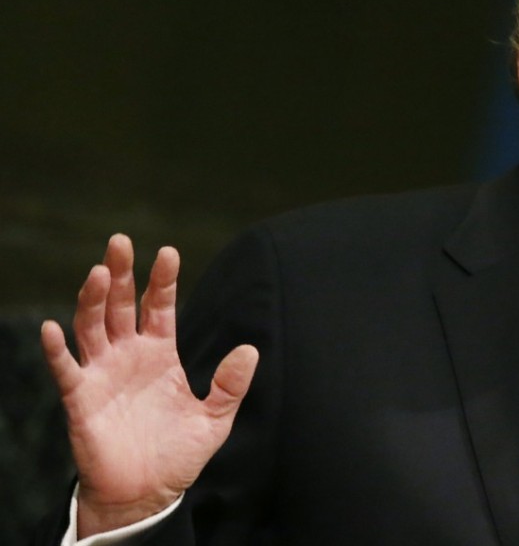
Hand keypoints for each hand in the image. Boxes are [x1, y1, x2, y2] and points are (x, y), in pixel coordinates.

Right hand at [40, 234, 258, 537]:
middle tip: (121, 241)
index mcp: (160, 353)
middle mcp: (128, 355)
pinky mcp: (81, 400)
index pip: (159, 306)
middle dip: (120, 273)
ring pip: (92, 326)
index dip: (162, 280)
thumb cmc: (178, 454)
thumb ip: (231, 385)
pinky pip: (66, 370)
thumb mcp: (215, 419)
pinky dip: (57, 350)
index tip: (169, 252)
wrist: (147, 493)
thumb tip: (250, 349)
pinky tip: (53, 328)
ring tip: (98, 272)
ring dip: (92, 300)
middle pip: (121, 305)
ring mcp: (102, 374)